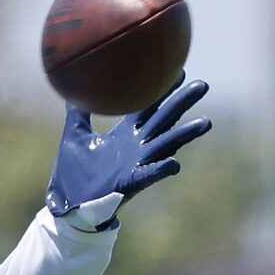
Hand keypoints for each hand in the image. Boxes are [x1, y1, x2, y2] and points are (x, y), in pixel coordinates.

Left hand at [46, 75, 211, 229]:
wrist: (68, 204)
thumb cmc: (73, 173)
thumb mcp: (74, 136)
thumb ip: (77, 113)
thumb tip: (73, 88)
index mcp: (125, 134)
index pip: (149, 106)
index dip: (163, 89)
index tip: (179, 70)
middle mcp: (136, 147)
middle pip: (164, 120)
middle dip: (182, 103)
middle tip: (203, 85)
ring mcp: (136, 164)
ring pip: (165, 145)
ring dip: (184, 134)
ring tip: (205, 122)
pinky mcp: (131, 183)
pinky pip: (149, 175)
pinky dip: (161, 169)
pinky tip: (175, 164)